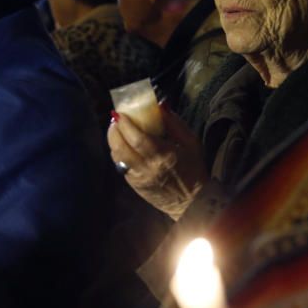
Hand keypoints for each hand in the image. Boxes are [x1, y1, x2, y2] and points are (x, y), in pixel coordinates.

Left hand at [107, 104, 208, 219]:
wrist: (191, 202)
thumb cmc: (194, 169)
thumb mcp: (191, 143)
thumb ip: (175, 124)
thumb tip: (161, 105)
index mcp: (163, 155)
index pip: (138, 138)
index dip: (125, 125)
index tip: (119, 113)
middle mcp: (147, 168)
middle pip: (121, 148)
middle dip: (114, 131)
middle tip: (115, 120)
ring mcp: (138, 178)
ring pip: (117, 158)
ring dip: (113, 142)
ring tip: (116, 131)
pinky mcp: (134, 186)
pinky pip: (121, 167)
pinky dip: (119, 154)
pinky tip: (123, 146)